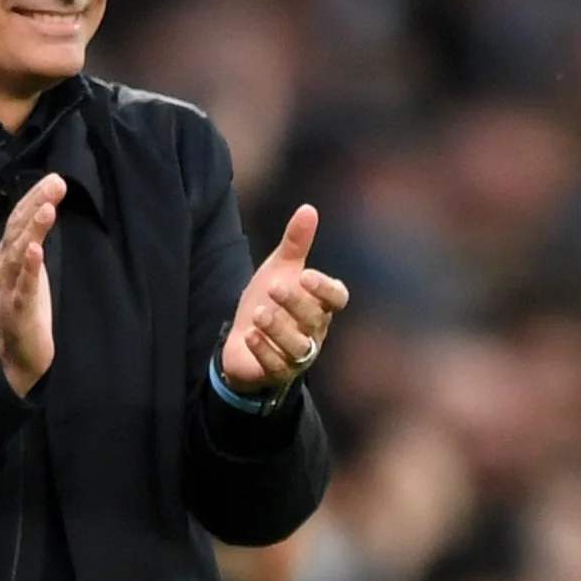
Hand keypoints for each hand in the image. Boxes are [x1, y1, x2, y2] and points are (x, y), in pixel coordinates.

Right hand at [0, 174, 65, 396]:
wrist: (15, 356)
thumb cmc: (26, 307)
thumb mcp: (31, 268)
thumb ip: (34, 240)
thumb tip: (47, 207)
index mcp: (7, 255)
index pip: (19, 219)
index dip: (34, 197)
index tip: (54, 178)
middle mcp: (4, 267)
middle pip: (17, 229)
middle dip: (35, 204)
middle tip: (56, 183)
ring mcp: (8, 288)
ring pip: (18, 253)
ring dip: (32, 230)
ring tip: (47, 209)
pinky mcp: (18, 310)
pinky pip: (23, 287)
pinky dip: (29, 268)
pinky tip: (36, 252)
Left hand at [220, 204, 350, 393]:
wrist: (242, 339)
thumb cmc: (268, 301)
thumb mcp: (279, 269)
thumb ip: (295, 243)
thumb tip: (309, 208)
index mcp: (320, 304)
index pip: (337, 298)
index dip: (325, 288)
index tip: (306, 275)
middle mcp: (314, 331)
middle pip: (314, 319)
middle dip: (295, 304)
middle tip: (274, 288)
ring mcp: (297, 355)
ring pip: (298, 346)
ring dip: (278, 329)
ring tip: (259, 313)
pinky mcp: (277, 372)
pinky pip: (276, 365)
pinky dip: (263, 351)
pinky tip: (249, 335)